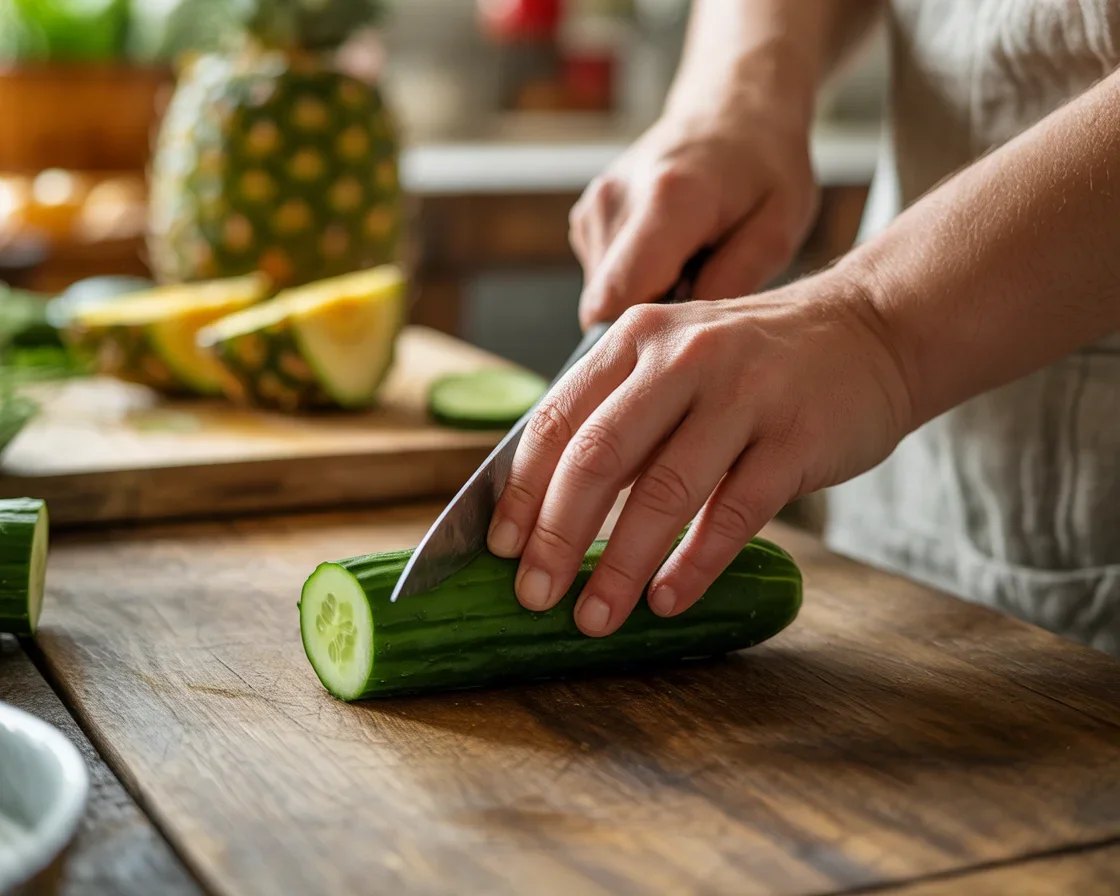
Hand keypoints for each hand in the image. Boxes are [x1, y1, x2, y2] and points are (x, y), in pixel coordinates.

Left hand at [486, 271, 913, 635]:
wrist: (870, 331)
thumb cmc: (755, 363)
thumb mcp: (676, 361)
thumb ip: (620, 417)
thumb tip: (550, 508)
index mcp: (637, 340)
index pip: (556, 420)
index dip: (522, 492)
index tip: (500, 550)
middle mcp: (681, 358)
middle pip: (597, 458)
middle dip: (556, 537)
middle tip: (535, 596)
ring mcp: (743, 395)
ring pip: (663, 492)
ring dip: (619, 566)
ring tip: (595, 618)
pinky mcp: (796, 438)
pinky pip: (733, 514)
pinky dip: (693, 565)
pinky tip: (666, 599)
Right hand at [570, 83, 817, 329]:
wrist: (735, 107)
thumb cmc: (765, 167)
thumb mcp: (778, 231)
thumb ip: (731, 286)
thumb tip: (684, 339)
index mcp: (668, 201)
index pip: (617, 302)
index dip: (643, 338)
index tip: (684, 335)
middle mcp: (616, 201)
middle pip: (605, 305)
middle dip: (649, 318)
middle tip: (702, 292)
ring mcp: (594, 206)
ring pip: (602, 294)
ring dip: (645, 296)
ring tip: (691, 264)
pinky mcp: (587, 215)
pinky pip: (602, 276)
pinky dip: (636, 278)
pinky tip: (672, 254)